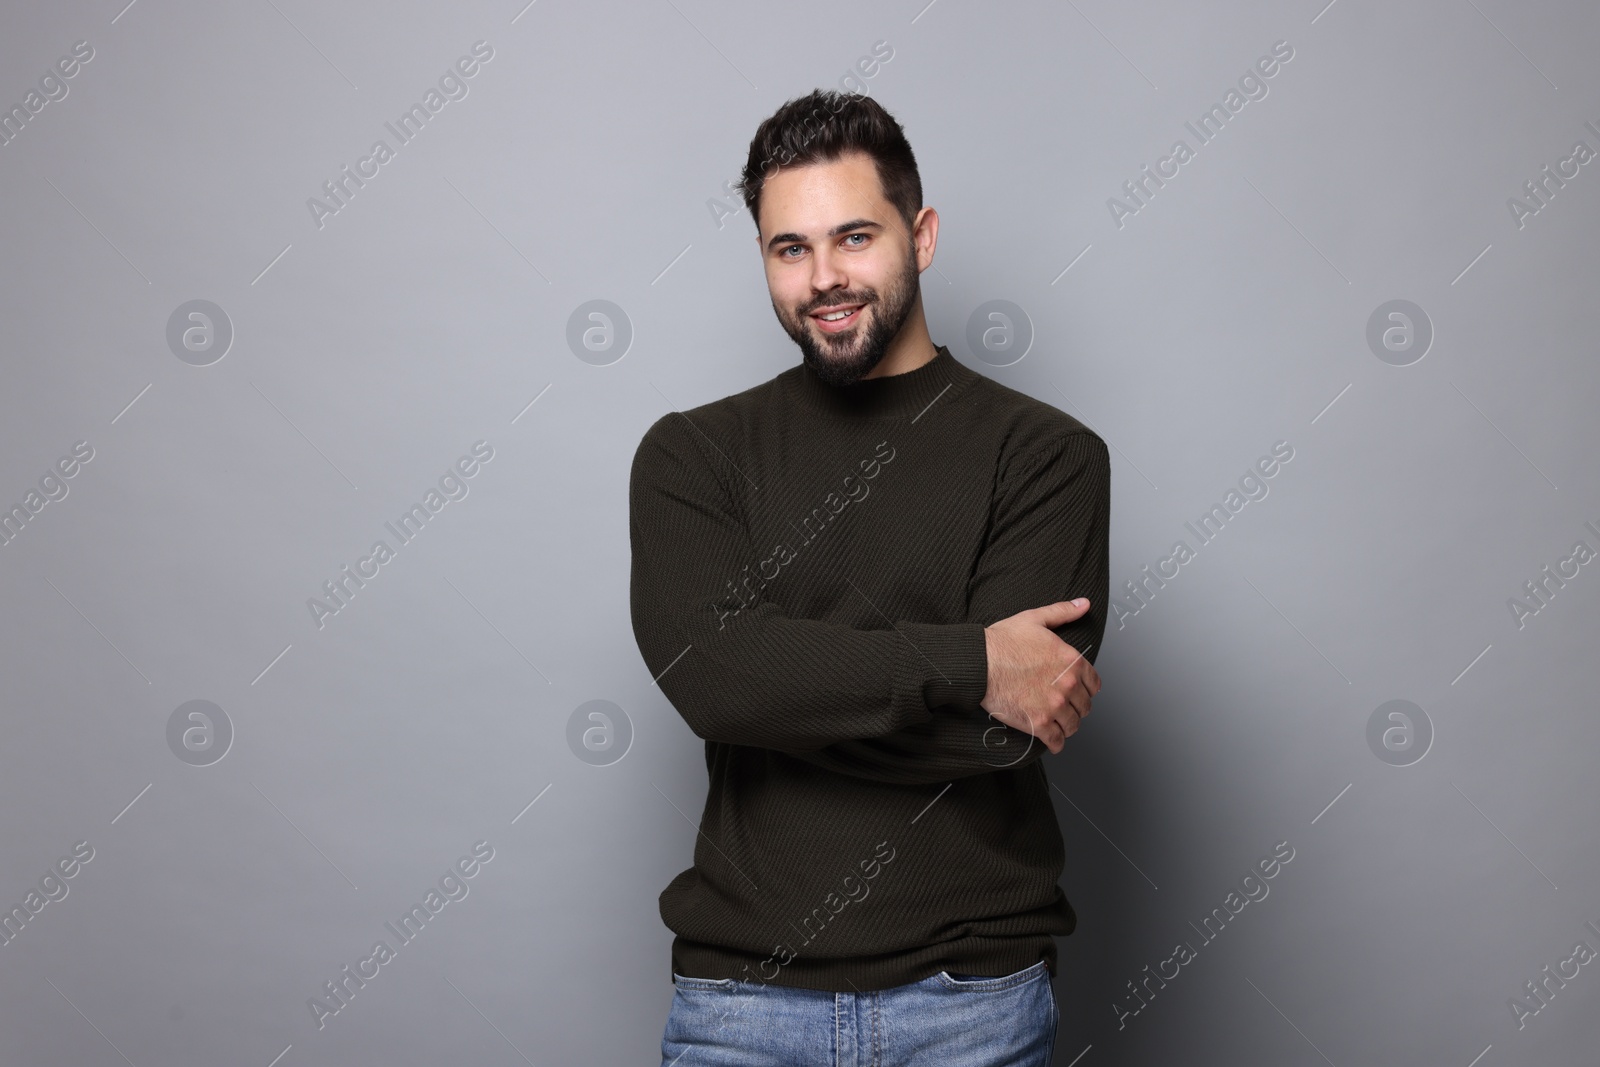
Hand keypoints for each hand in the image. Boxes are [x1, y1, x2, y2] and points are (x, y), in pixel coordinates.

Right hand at [980, 599, 1100, 753]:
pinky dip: (1056, 743)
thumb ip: (1063, 612)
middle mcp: (1067, 685)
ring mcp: (1054, 706)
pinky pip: (1057, 741)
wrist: (979, 662)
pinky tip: (1052, 740)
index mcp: (1071, 661)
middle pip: (1084, 706)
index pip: (1094, 684)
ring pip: (1073, 725)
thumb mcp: (1035, 619)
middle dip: (1076, 707)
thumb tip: (1084, 604)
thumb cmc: (1002, 642)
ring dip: (1067, 725)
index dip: (1086, 688)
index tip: (1078, 691)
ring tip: (1058, 723)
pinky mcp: (1038, 723)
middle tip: (1065, 707)